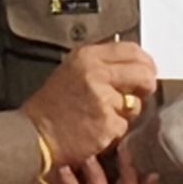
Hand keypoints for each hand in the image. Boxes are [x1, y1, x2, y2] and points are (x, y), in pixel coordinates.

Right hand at [20, 42, 156, 167]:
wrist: (35, 133)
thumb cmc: (52, 105)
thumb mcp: (73, 70)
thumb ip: (102, 64)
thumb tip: (135, 65)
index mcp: (87, 56)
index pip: (131, 50)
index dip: (145, 62)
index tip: (146, 70)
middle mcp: (96, 73)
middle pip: (143, 74)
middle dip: (146, 86)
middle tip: (139, 93)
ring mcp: (103, 99)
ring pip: (136, 104)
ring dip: (126, 113)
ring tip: (102, 114)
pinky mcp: (107, 123)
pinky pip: (125, 126)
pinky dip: (115, 130)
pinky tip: (97, 128)